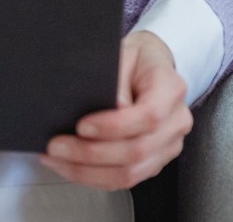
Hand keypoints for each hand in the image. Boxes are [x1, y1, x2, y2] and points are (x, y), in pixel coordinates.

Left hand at [38, 30, 192, 191]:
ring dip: (89, 171)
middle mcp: (176, 122)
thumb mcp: (122, 53)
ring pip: (131, 173)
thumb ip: (115, 79)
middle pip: (138, 151)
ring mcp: (168, 146)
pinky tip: (70, 167)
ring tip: (56, 160)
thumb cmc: (134, 58)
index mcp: (171, 89)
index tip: (81, 126)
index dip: (114, 126)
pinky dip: (95, 176)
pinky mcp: (155, 161)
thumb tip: (110, 109)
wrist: (151, 65)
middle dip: (92, 154)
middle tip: (56, 146)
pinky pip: (127, 179)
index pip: (149, 116)